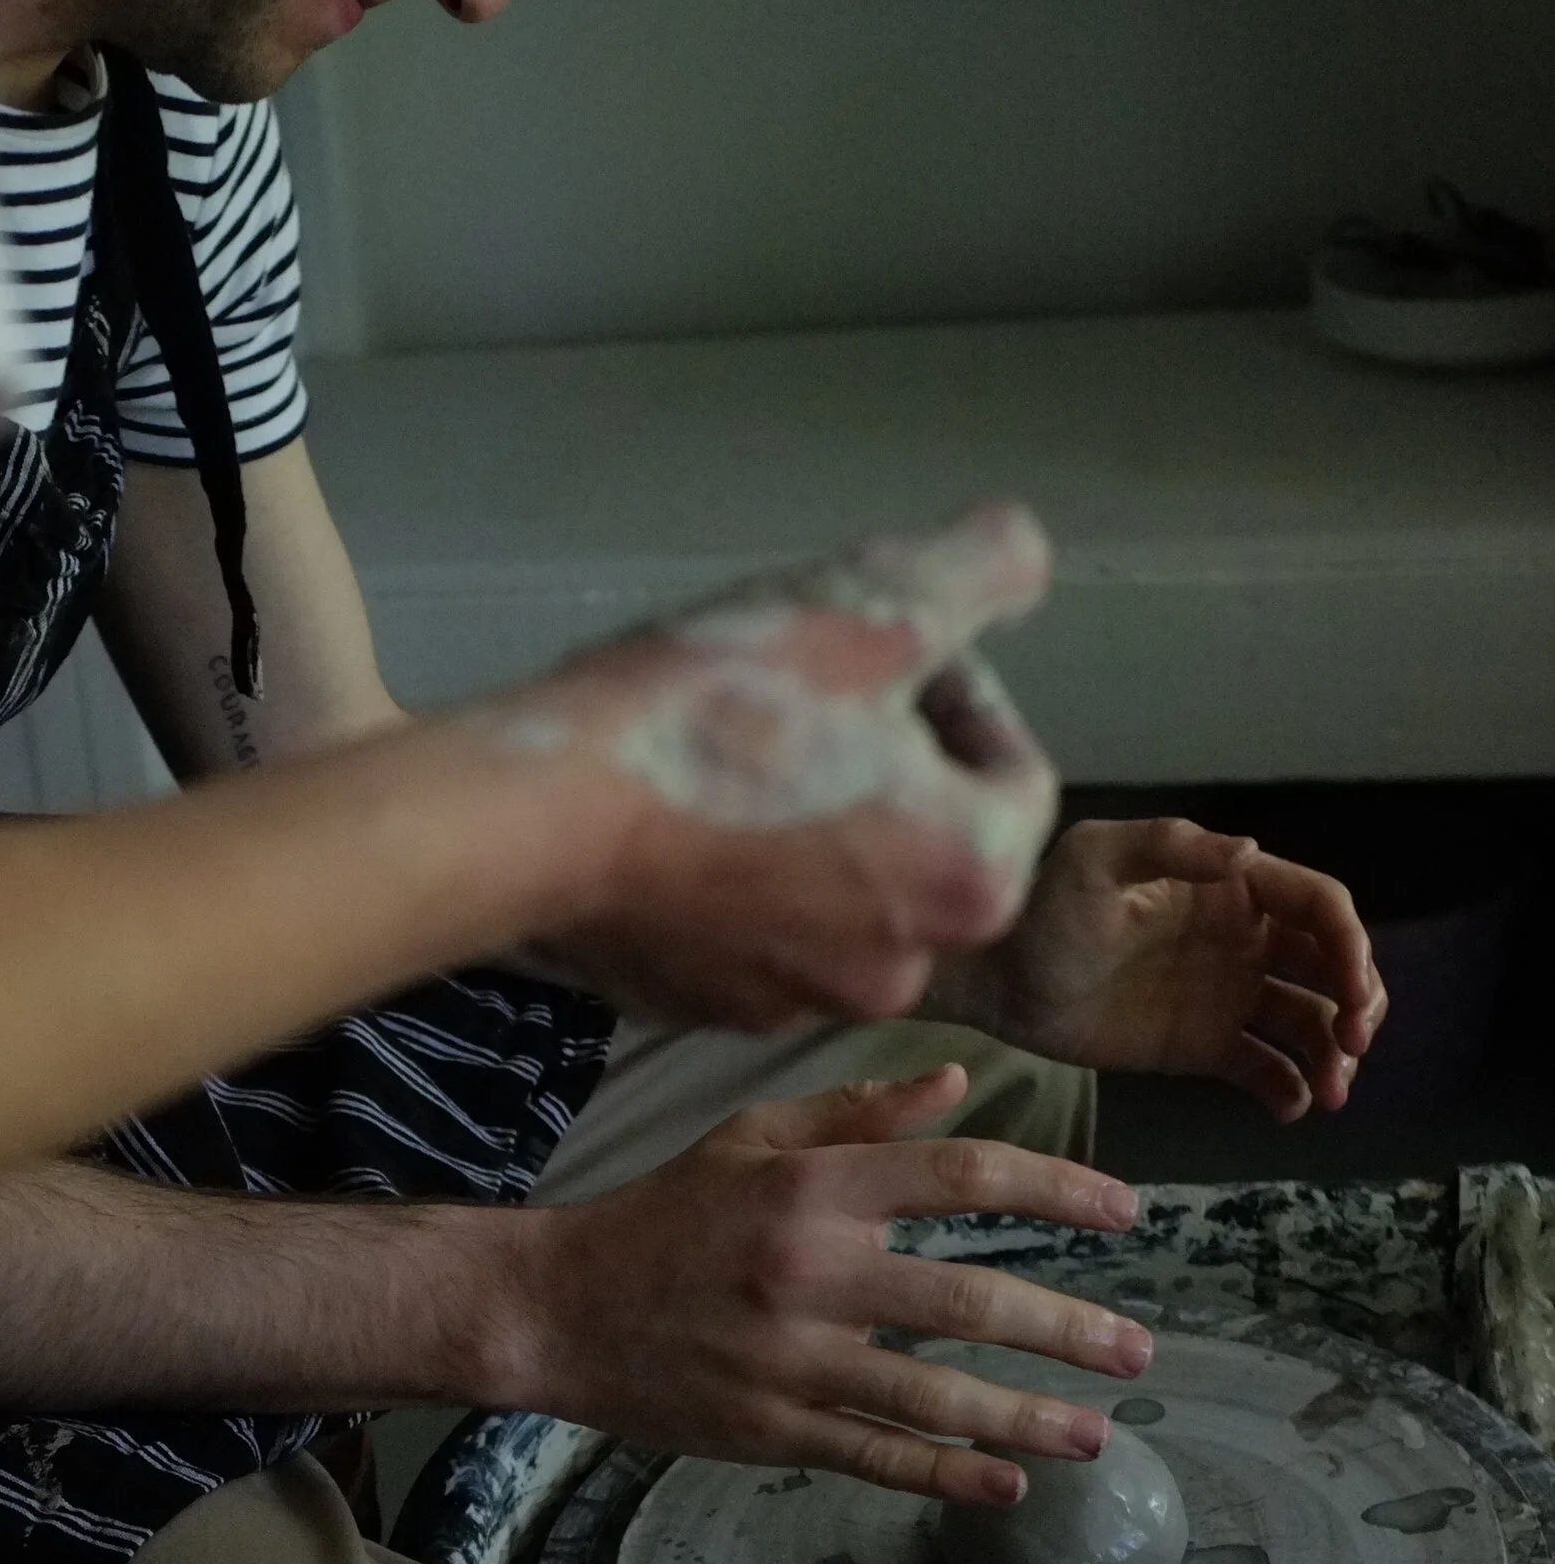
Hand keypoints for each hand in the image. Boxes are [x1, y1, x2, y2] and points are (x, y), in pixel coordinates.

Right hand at [505, 1071, 1154, 1508]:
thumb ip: (856, 1113)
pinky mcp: (769, 1428)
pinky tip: (1008, 1487)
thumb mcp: (750, 1139)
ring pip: (933, 1396)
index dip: (1054, 1193)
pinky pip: (875, 1456)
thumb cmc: (662, 1216)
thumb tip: (957, 1083)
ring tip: (1099, 1434)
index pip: (960, 1176)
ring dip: (1028, 1418)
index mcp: (812, 1188)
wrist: (553, 1308)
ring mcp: (790, 1359)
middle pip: (968, 1301)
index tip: (1124, 1213)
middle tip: (1139, 1350)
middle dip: (1068, 1330)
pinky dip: (947, 1475)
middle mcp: (809, 1271)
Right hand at [511, 503, 1061, 1029]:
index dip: (956, 690)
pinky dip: (732, 874)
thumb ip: (984, 567)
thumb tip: (1024, 555)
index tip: (874, 649)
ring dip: (807, 820)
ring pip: (834, 887)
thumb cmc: (719, 712)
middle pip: (924, 838)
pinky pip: (749, 928)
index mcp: (971, 880)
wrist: (538, 818)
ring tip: (732, 750)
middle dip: (880, 762)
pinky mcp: (701, 1008)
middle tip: (802, 695)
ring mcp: (793, 1002)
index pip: (1012, 770)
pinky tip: (677, 813)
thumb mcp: (875, 603)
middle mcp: (899, 968)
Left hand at [934, 816, 1385, 1115]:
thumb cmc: (1039, 909)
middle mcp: (1243, 940)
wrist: (993, 981)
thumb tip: (1249, 850)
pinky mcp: (1203, 1047)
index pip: (1318, 907)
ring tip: (1331, 1093)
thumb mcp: (1096, 860)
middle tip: (1354, 1045)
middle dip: (1359, 1003)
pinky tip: (1293, 1108)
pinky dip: (1289, 1090)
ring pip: (1308, 1023)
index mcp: (1231, 888)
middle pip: (1331, 967)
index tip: (1354, 991)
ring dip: (1334, 1055)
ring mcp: (1226, 996)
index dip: (1350, 944)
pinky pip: (1264, 1069)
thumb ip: (1170, 846)